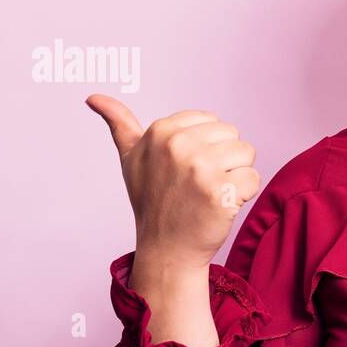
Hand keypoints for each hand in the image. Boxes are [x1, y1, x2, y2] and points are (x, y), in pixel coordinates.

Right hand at [86, 95, 259, 269]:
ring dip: (235, 176)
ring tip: (209, 194)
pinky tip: (220, 206)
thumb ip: (119, 124)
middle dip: (223, 160)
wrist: (167, 249)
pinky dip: (244, 195)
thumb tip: (93, 97)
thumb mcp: (130, 158)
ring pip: (246, 154)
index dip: (207, 146)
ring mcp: (199, 168)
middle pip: (232, 135)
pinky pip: (253, 178)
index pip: (213, 121)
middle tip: (198, 185)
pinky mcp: (220, 191)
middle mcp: (179, 145)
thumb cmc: (152, 202)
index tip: (186, 169)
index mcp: (161, 130)